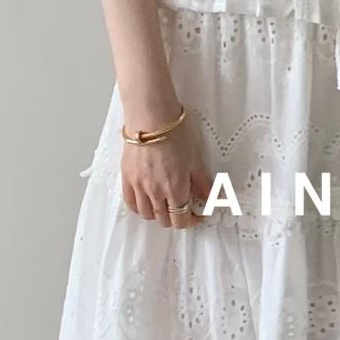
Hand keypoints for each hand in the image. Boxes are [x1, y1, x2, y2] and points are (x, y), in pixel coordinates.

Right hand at [120, 111, 212, 228]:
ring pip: (147, 215)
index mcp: (175, 189)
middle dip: (176, 219)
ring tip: (165, 205)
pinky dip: (139, 208)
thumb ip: (203, 184)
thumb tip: (213, 198)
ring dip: (158, 215)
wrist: (152, 117)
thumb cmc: (175, 134)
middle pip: (164, 220)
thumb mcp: (196, 160)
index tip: (197, 215)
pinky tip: (147, 202)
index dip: (192, 221)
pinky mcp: (127, 178)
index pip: (182, 220)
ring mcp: (139, 186)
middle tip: (183, 209)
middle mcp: (156, 192)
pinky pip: (130, 203)